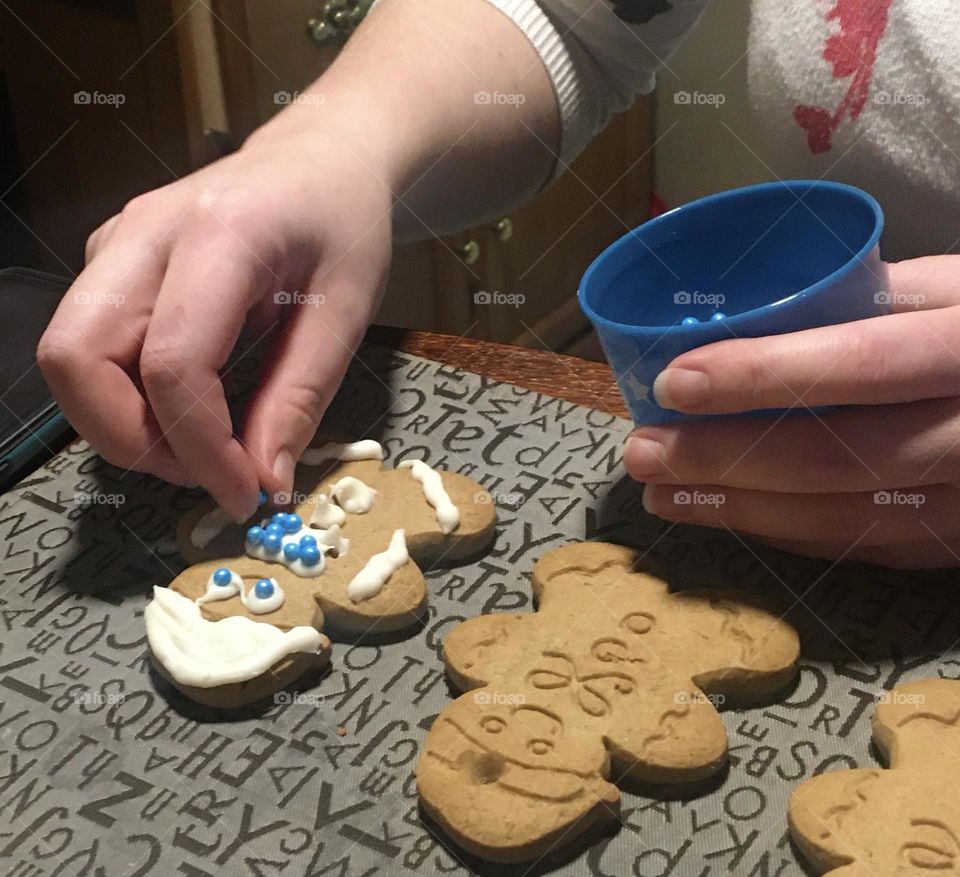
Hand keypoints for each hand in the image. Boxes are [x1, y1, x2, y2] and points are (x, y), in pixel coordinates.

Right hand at [38, 107, 392, 520]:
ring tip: (201, 446)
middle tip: (205, 472)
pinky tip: (188, 406)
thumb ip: (300, 397)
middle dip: (130, 439)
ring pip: (70, 355)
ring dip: (122, 423)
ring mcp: (116, 242)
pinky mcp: (110, 261)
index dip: (201, 448)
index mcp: (219, 235)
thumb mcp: (346, 312)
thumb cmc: (344, 223)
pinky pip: (91, 343)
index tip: (243, 494)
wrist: (321, 157)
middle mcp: (143, 232)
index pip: (173, 363)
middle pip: (77, 357)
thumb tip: (263, 480)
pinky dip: (126, 395)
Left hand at [624, 257, 959, 568]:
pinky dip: (787, 532)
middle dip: (727, 460)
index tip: (674, 382)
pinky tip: (730, 515)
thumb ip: (874, 300)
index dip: (765, 376)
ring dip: (741, 511)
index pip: (865, 364)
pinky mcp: (958, 544)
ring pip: (844, 518)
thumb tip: (757, 319)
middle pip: (839, 458)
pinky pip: (864, 546)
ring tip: (664, 494)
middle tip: (642, 453)